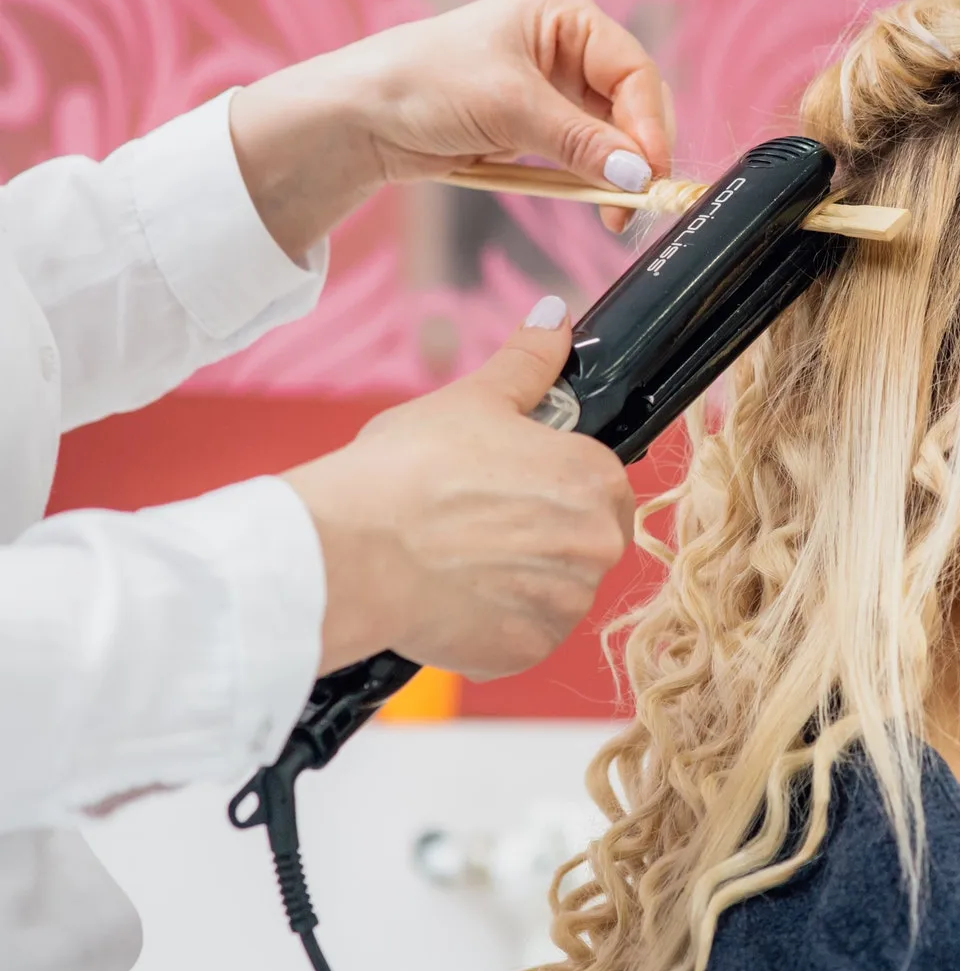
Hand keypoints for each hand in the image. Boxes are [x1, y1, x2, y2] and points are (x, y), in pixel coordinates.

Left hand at [231, 0, 672, 257]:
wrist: (359, 116)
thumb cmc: (423, 84)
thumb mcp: (509, 108)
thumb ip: (581, 142)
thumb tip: (638, 176)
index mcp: (564, 14)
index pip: (633, 70)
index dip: (649, 123)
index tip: (650, 172)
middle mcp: (566, 45)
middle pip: (631, 103)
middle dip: (637, 152)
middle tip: (636, 201)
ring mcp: (555, 86)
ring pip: (613, 133)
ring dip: (617, 172)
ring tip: (613, 212)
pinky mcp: (540, 124)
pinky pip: (586, 153)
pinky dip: (594, 179)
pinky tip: (594, 201)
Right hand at [283, 298, 636, 679]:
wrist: (348, 549)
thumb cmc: (410, 469)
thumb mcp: (475, 399)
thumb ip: (528, 363)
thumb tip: (556, 319)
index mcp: (598, 481)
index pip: (600, 483)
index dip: (553, 482)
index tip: (510, 484)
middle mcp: (598, 548)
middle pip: (582, 540)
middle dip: (538, 533)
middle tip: (475, 520)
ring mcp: (564, 607)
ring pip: (552, 590)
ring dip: (515, 579)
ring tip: (455, 557)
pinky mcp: (527, 651)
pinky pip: (521, 634)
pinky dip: (490, 621)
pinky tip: (449, 595)